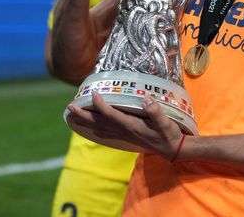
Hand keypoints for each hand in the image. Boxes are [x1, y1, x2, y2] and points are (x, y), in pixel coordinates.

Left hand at [67, 92, 184, 158]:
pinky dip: (95, 129)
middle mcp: (125, 131)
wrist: (173, 149)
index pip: (112, 115)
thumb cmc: (170, 134)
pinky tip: (90, 127)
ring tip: (73, 115)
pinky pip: (106, 133)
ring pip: (100, 128)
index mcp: (132, 126)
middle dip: (84, 115)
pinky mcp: (127, 137)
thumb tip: (146, 100)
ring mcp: (125, 135)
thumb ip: (156, 112)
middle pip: (100, 123)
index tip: (94, 94)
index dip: (101, 105)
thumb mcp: (166, 123)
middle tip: (70, 107)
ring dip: (86, 122)